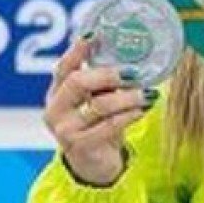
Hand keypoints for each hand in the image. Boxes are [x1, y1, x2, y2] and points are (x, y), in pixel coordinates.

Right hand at [43, 35, 153, 187]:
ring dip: (127, 97)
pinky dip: (130, 114)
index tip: (95, 35)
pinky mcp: (81, 146)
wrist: (94, 167)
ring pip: (98, 105)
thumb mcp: (97, 103)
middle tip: (133, 71)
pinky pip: (109, 125)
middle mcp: (56, 110)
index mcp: (57, 94)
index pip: (63, 67)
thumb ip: (104, 85)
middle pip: (77, 82)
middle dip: (107, 74)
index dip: (77, 50)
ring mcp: (66, 129)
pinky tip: (143, 109)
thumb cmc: (98, 128)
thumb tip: (131, 59)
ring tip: (148, 93)